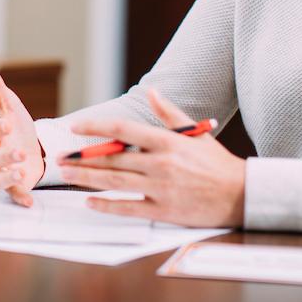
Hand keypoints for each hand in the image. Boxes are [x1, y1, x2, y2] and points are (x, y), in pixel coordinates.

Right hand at [0, 61, 43, 206]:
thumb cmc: (16, 126)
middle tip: (19, 152)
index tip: (8, 123)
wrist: (33, 147)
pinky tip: (29, 201)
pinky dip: (20, 198)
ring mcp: (3, 172)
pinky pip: (13, 195)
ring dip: (7, 178)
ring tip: (21, 173)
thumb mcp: (9, 105)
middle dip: (3, 156)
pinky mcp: (15, 187)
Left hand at [57, 89, 245, 227]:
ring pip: (115, 181)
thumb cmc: (216, 163)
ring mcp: (161, 188)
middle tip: (60, 157)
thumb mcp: (194, 132)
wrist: (242, 195)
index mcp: (167, 141)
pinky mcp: (164, 210)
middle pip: (112, 157)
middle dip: (82, 157)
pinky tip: (90, 202)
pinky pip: (129, 207)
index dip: (95, 127)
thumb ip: (169, 113)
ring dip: (86, 177)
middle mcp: (161, 163)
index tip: (75, 126)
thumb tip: (152, 91)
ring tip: (66, 174)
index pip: (122, 129)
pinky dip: (107, 205)